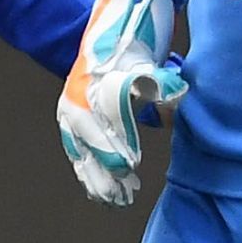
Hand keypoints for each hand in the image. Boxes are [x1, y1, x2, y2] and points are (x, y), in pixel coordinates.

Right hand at [56, 0, 187, 207]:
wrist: (102, 42)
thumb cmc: (125, 54)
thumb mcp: (141, 63)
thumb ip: (156, 83)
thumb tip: (172, 98)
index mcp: (89, 88)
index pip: (100, 123)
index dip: (114, 145)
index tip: (130, 164)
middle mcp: (74, 104)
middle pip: (88, 144)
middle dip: (105, 171)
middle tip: (124, 193)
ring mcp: (69, 118)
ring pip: (80, 154)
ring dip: (97, 179)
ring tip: (116, 200)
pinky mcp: (70, 128)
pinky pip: (78, 156)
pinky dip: (89, 176)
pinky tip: (101, 195)